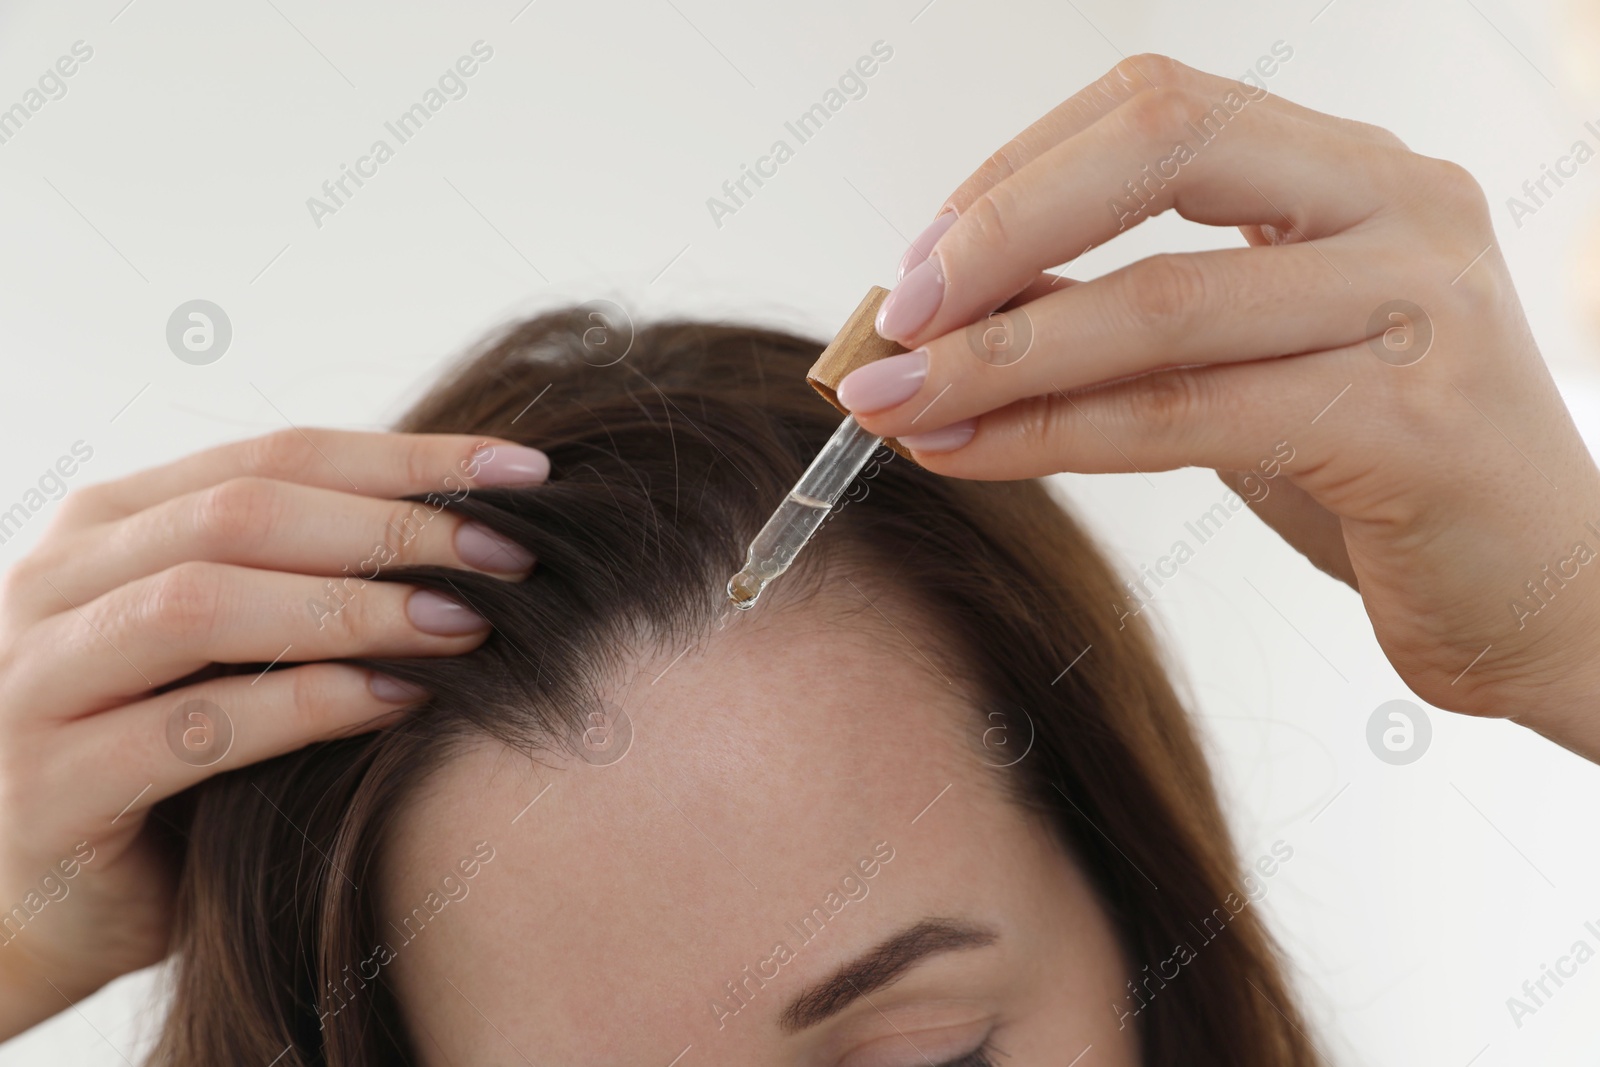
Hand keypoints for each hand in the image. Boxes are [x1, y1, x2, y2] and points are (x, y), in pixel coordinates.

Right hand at [0, 429, 547, 1036]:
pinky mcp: (50, 787)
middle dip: (393, 527)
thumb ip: (309, 575)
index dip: (407, 459)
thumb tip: (481, 523)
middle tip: (509, 549)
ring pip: (203, 602)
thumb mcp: (237, 643)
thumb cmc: (174, 754)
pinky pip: (192, 728)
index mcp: (109, 524)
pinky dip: (306, 705)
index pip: (274, 455)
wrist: (47, 900)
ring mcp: (37, 680)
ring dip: (353, 606)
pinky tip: (398, 700)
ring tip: (466, 620)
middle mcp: (56, 581)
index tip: (523, 472)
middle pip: (242, 513)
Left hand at [839, 55, 1599, 758]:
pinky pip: (1188, 414)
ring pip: (1161, 302)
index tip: (921, 260)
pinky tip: (968, 453)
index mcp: (1354, 172)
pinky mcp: (1414, 422)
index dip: (1017, 172)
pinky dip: (1055, 435)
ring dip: (1000, 355)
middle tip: (898, 315)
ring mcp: (1419, 303)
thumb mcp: (1250, 366)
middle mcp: (1399, 205)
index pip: (1157, 106)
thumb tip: (961, 300)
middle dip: (998, 230)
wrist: (1551, 596)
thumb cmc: (1385, 474)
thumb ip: (1130, 315)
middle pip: (1162, 147)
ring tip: (894, 400)